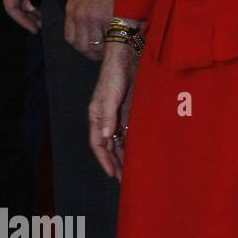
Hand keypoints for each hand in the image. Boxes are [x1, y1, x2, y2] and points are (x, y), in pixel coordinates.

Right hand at [0, 0, 41, 33]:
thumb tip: (29, 8)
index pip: (11, 7)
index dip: (22, 20)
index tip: (35, 29)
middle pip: (17, 6)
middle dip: (29, 17)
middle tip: (43, 26)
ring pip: (24, 1)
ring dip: (33, 11)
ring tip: (46, 19)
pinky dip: (36, 2)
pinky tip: (45, 7)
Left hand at [65, 0, 116, 59]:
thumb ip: (82, 15)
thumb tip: (89, 37)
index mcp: (72, 10)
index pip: (71, 38)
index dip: (82, 47)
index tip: (91, 49)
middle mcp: (80, 15)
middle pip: (82, 46)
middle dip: (93, 53)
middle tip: (104, 53)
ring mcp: (94, 17)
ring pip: (96, 46)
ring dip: (105, 51)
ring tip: (113, 47)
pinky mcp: (109, 18)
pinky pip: (110, 40)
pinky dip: (115, 43)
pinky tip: (120, 39)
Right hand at [88, 43, 136, 179]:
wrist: (127, 57)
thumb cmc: (114, 75)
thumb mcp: (109, 96)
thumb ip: (108, 117)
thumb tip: (106, 136)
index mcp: (96, 116)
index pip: (98, 143)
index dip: (104, 160)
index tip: (113, 174)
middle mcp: (105, 118)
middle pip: (109, 146)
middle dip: (115, 163)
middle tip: (124, 179)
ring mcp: (117, 115)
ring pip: (120, 141)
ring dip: (125, 155)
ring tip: (133, 170)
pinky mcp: (129, 111)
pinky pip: (130, 132)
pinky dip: (133, 143)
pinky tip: (140, 152)